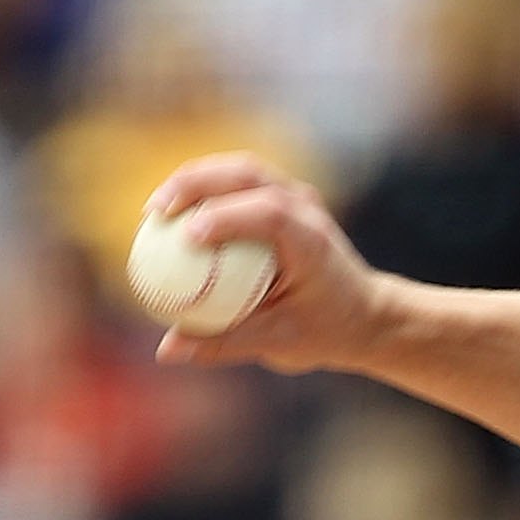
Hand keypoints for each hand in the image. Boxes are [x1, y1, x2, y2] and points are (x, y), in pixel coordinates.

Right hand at [140, 154, 386, 374]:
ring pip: (241, 169)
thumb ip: (224, 343)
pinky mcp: (284, 198)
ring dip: (195, 180)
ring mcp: (297, 198)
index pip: (271, 214)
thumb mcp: (279, 343)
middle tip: (155, 212)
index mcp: (312, 242)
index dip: (227, 217)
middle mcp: (307, 210)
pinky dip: (205, 188)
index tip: (187, 235)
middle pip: (247, 175)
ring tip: (157, 208)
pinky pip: (239, 182)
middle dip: (195, 184)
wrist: (363, 314)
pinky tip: (175, 212)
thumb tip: (166, 350)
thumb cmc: (324, 330)